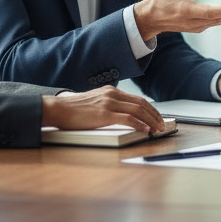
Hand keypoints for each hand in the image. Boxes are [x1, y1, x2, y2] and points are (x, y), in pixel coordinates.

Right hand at [41, 86, 165, 132]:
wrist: (58, 109)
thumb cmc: (73, 109)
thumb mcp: (95, 102)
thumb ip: (108, 105)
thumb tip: (122, 115)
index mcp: (111, 91)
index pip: (137, 99)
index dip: (150, 109)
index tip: (157, 118)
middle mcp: (113, 94)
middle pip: (142, 103)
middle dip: (155, 115)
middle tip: (162, 125)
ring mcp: (109, 103)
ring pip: (138, 110)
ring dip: (151, 121)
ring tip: (157, 129)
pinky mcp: (104, 114)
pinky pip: (128, 118)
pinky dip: (139, 124)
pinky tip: (145, 130)